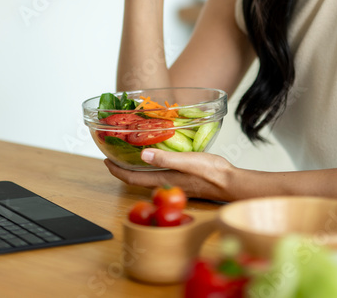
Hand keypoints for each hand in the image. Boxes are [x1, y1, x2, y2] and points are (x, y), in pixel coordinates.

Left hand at [104, 149, 238, 201]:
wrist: (231, 183)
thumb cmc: (212, 172)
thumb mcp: (188, 161)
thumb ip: (165, 158)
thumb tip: (142, 155)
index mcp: (163, 179)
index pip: (131, 178)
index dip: (116, 170)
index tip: (105, 159)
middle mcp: (165, 183)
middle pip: (136, 177)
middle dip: (123, 166)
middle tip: (114, 153)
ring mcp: (174, 182)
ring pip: (147, 175)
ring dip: (136, 166)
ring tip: (130, 152)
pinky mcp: (182, 180)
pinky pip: (159, 174)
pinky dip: (150, 165)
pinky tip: (155, 156)